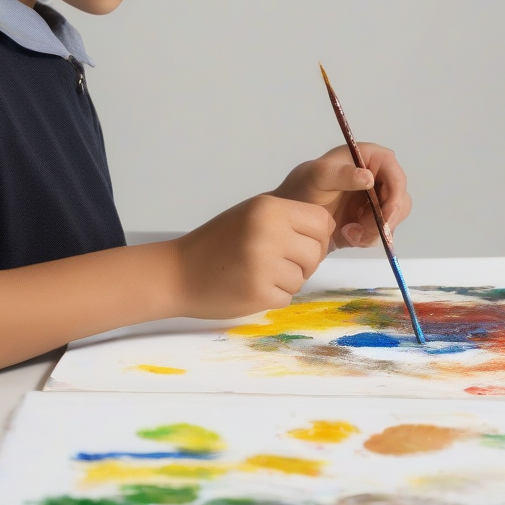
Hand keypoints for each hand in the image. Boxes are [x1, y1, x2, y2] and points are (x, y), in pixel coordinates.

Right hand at [174, 194, 334, 318]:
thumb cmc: (216, 243)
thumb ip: (286, 217)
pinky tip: (250, 286)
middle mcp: (268, 231)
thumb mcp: (251, 215)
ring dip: (287, 280)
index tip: (300, 244)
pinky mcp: (259, 292)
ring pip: (303, 276)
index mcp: (267, 208)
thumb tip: (327, 227)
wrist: (177, 273)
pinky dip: (273, 296)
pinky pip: (287, 297)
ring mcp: (263, 263)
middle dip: (304, 261)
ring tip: (259, 273)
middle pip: (316, 251)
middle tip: (278, 263)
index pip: (320, 221)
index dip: (316, 236)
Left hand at [271, 143, 410, 250]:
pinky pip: (382, 232)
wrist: (291, 219)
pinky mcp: (370, 220)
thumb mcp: (317, 177)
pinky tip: (347, 235)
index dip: (396, 193)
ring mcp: (374, 199)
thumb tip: (368, 177)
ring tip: (349, 233)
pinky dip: (368, 238)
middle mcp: (376, 176)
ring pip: (393, 218)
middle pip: (400, 199)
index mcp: (367, 158)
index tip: (385, 214)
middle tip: (363, 229)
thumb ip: (342, 175)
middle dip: (385, 218)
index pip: (395, 173)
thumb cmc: (301, 189)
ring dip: (375, 230)